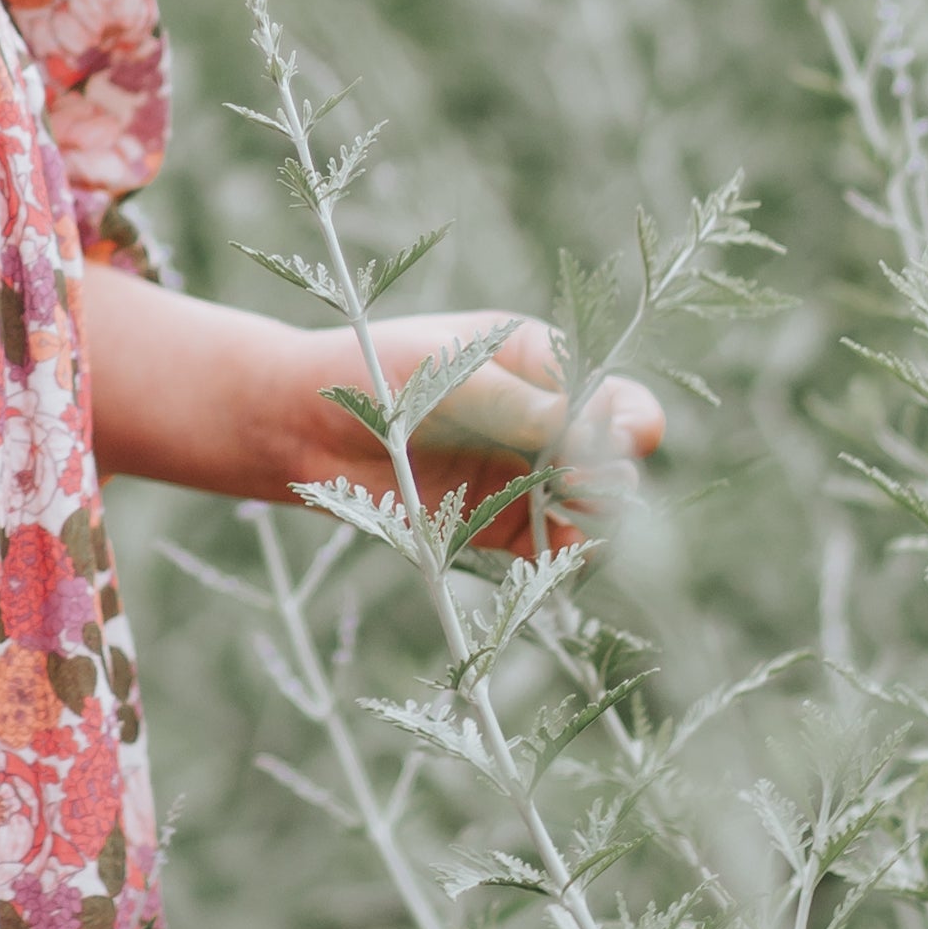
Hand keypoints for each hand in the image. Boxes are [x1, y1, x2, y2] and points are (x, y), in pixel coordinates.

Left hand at [80, 271, 661, 542]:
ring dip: (590, 523)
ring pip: (589, 511)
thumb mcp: (453, 376)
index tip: (615, 440)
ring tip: (563, 527)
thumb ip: (523, 405)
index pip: (615, 396)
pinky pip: (547, 552)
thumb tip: (599, 427)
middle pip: (614, 460)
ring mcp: (521, 475)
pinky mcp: (494, 527)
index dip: (627, 423)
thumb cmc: (374, 373)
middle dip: (610, 477)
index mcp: (541, 364)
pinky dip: (557, 562)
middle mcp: (541, 421)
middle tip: (579, 489)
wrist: (300, 424)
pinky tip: (548, 564)